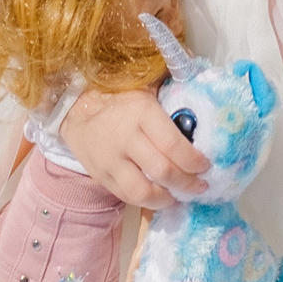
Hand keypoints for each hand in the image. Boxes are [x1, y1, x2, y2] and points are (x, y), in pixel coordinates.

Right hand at [63, 81, 210, 210]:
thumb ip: (173, 84)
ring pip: (143, 192)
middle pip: (162, 171)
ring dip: (168, 198)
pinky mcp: (101, 176)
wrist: (75, 107)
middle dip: (187, 182)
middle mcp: (125, 139)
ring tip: (182, 195)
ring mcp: (110, 161)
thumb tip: (205, 79)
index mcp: (141, 113)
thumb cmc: (119, 93)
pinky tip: (161, 196)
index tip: (206, 165)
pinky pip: (127, 197)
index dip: (193, 160)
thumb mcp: (146, 83)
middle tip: (201, 185)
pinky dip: (148, 202)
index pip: (172, 144)